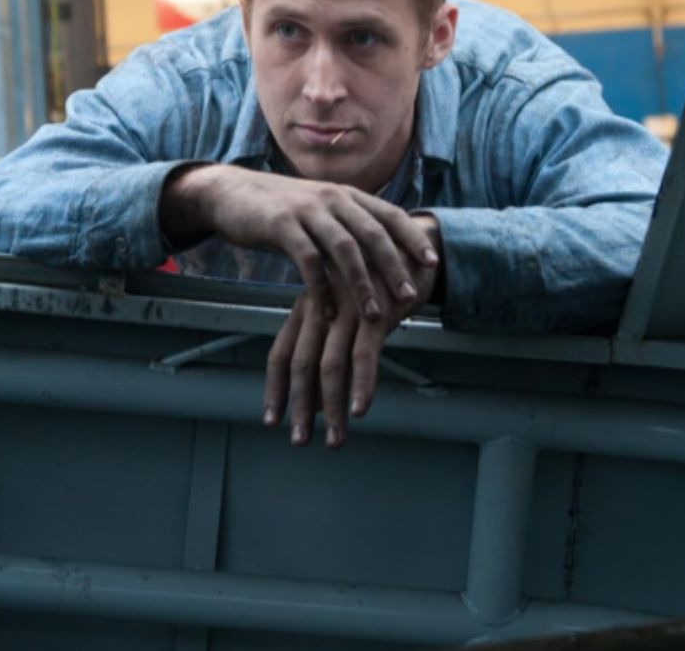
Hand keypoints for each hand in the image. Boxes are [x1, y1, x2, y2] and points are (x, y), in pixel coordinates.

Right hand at [162, 166, 436, 322]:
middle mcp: (332, 198)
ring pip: (345, 249)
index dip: (412, 237)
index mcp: (346, 194)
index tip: (432, 263)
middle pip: (373, 233)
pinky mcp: (281, 225)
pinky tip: (326, 312)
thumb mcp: (320, 210)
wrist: (230, 193)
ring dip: (362, 284)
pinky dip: (320, 288)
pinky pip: (308, 260)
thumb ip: (348, 226)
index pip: (389, 214)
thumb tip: (381, 256)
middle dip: (395, 266)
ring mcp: (307, 210)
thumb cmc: (280, 209)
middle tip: (410, 297)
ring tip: (374, 314)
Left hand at [265, 216, 440, 448]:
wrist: (412, 243)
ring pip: (330, 365)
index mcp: (310, 305)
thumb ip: (329, 339)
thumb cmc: (378, 280)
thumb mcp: (345, 305)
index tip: (271, 420)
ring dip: (330, 407)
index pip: (282, 352)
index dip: (274, 389)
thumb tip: (317, 386)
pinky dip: (361, 385)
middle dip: (299, 407)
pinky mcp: (376, 311)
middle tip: (300, 441)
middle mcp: (323, 307)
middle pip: (300, 364)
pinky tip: (359, 410)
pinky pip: (364, 355)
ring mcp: (348, 309)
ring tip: (334, 439)